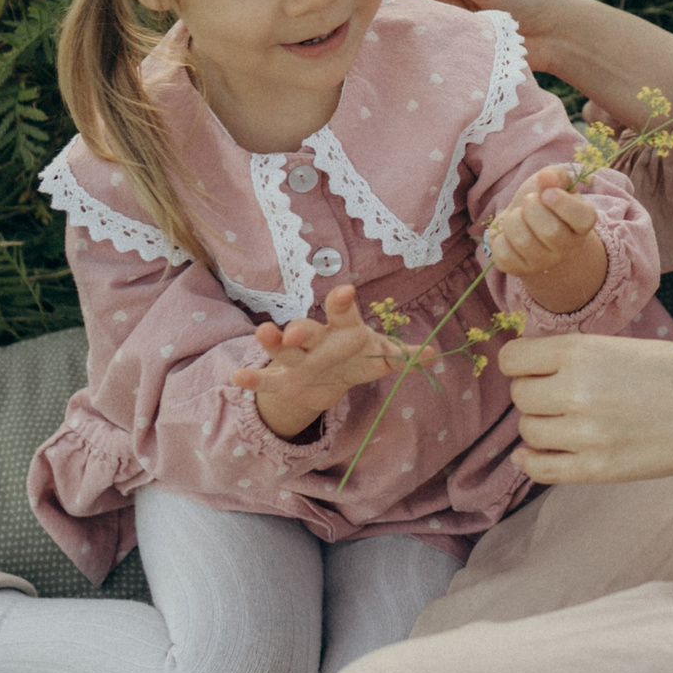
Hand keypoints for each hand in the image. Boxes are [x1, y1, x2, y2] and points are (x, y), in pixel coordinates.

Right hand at [232, 283, 435, 439]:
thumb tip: (436, 354)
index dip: (344, 302)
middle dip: (299, 329)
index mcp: (344, 329)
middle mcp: (318, 339)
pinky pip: (267, 380)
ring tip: (262, 335)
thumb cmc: (361, 358)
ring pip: (283, 349)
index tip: (347, 291)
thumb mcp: (384, 357)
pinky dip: (253, 380)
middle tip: (293, 330)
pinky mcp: (285, 380)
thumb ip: (406, 356)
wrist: (333, 379)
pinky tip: (237, 379)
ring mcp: (298, 358)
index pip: (343, 312)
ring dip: (272, 343)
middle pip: (307, 329)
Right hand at [390, 0, 573, 61]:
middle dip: (395, 5)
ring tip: (390, 37)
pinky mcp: (454, 39)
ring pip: (414, 18)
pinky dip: (421, 43)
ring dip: (408, 26)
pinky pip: (429, 40)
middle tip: (378, 21)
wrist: (556, 32)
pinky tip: (410, 50)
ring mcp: (447, 13)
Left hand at [485, 166, 607, 315]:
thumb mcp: (553, 183)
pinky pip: (504, 254)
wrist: (526, 227)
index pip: (583, 219)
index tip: (547, 193)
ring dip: (513, 220)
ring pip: (524, 242)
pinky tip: (507, 233)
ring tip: (517, 216)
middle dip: (532, 208)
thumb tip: (547, 176)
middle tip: (529, 201)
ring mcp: (543, 262)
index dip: (563, 203)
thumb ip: (554, 176)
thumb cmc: (543, 202)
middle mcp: (567, 248)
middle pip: (551, 232)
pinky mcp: (518, 269)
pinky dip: (499, 237)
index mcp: (581, 225)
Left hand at [502, 333, 672, 501]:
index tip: (533, 366)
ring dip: (541, 423)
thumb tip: (530, 360)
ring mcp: (584, 434)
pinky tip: (539, 451)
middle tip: (558, 392)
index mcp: (582, 352)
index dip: (521, 362)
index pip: (513, 359)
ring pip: (528, 430)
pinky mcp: (596, 469)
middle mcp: (576, 391)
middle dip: (534, 392)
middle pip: (520, 396)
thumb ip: (577, 353)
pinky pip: (540, 468)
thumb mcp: (624, 345)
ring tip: (567, 419)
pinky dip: (532, 459)